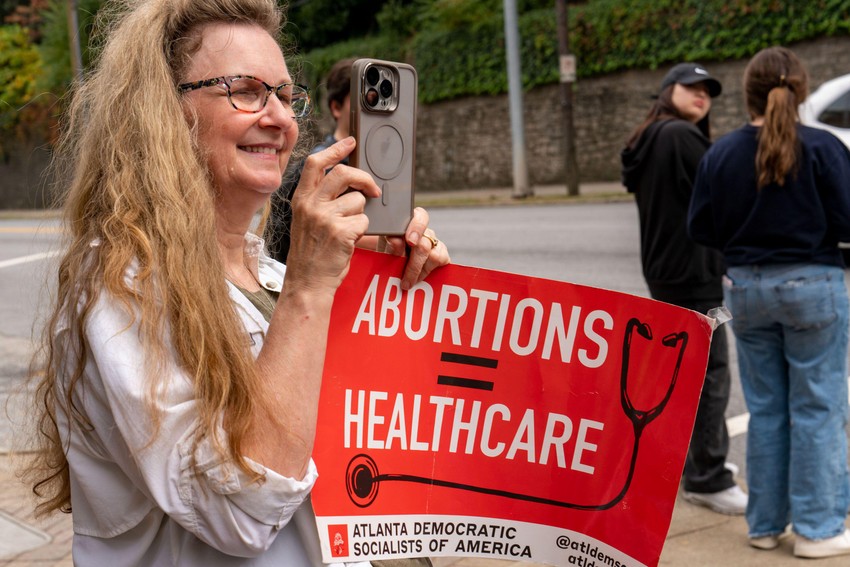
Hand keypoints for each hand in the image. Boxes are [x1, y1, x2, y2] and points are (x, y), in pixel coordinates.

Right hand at [285, 137, 380, 293]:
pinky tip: (350, 242)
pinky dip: (363, 232)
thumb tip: (350, 180)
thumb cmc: (312, 254)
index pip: (316, 163)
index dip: (336, 149)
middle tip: (373, 190)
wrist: (308, 283)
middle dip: (364, 179)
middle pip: (344, 173)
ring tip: (348, 232)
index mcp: (301, 199)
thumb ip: (321, 199)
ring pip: (359, 201)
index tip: (350, 141)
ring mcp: (324, 217)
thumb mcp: (307, 221)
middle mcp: (310, 204)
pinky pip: (364, 221)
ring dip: (361, 215)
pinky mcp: (340, 231)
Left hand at [380, 207, 451, 289]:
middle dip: (414, 266)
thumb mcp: (386, 247)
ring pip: (434, 256)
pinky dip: (428, 273)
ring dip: (421, 272)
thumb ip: (391, 244)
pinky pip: (442, 261)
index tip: (410, 241)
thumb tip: (397, 242)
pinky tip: (419, 278)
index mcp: (410, 222)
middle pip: (424, 245)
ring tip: (409, 281)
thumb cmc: (388, 250)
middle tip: (405, 281)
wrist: (390, 261)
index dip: (416, 228)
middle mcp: (424, 231)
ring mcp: (434, 242)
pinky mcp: (442, 254)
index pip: (420, 217)